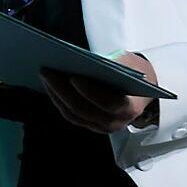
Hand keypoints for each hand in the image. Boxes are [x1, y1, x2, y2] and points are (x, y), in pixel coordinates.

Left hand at [40, 51, 158, 132]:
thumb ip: (109, 64)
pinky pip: (71, 115)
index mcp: (130, 107)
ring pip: (73, 115)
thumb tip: (78, 60)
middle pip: (84, 110)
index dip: (90, 92)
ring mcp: (101, 127)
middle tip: (47, 71)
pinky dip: (58, 100)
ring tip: (44, 76)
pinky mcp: (90, 124)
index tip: (73, 77)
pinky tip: (49, 85)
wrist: (142, 89)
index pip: (108, 103)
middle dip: (62, 90)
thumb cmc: (133, 72)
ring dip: (56, 95)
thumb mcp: (126, 64)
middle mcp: (115, 122)